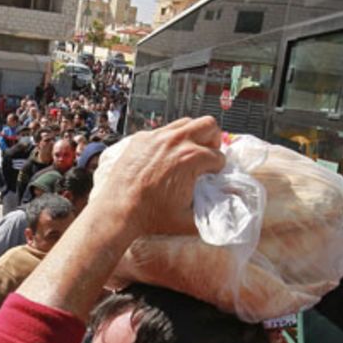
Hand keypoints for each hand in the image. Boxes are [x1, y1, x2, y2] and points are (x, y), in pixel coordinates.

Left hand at [89, 116, 223, 237]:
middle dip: (212, 141)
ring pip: (186, 122)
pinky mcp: (141, 138)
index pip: (219, 157)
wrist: (119, 211)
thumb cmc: (152, 216)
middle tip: (206, 156)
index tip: (210, 177)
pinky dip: (170, 140)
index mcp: (191, 158)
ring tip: (188, 153)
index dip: (217, 170)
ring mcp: (157, 136)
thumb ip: (211, 214)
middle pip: (209, 125)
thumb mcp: (188, 220)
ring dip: (193, 136)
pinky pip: (163, 130)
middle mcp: (176, 141)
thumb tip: (224, 208)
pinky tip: (165, 156)